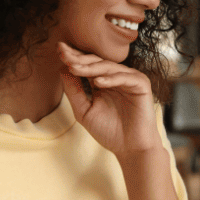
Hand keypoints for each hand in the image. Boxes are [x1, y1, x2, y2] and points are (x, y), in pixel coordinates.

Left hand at [58, 42, 161, 156]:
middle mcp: (117, 78)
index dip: (73, 57)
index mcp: (103, 82)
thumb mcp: (84, 111)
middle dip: (80, 58)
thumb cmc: (109, 131)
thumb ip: (74, 91)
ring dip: (92, 67)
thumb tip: (62, 69)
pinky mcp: (141, 86)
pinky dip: (112, 79)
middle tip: (64, 54)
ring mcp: (130, 80)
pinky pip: (126, 78)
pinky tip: (98, 82)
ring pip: (110, 67)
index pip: (87, 65)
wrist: (130, 148)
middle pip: (97, 62)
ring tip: (75, 68)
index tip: (58, 50)